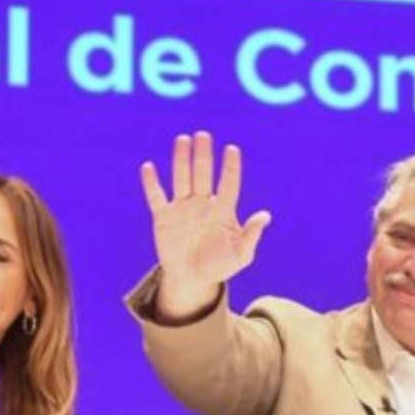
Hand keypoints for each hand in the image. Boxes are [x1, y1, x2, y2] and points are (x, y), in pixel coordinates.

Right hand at [140, 132, 270, 318]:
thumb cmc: (220, 265)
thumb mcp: (241, 254)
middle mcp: (203, 203)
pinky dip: (151, 183)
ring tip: (183, 140)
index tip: (232, 149)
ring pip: (182, 178)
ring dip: (182, 159)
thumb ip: (251, 235)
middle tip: (203, 135)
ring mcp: (182, 208)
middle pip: (203, 174)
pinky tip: (148, 167)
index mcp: (223, 209)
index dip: (230, 167)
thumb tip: (265, 216)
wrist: (193, 279)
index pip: (229, 183)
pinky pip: (156, 197)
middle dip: (203, 155)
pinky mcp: (163, 217)